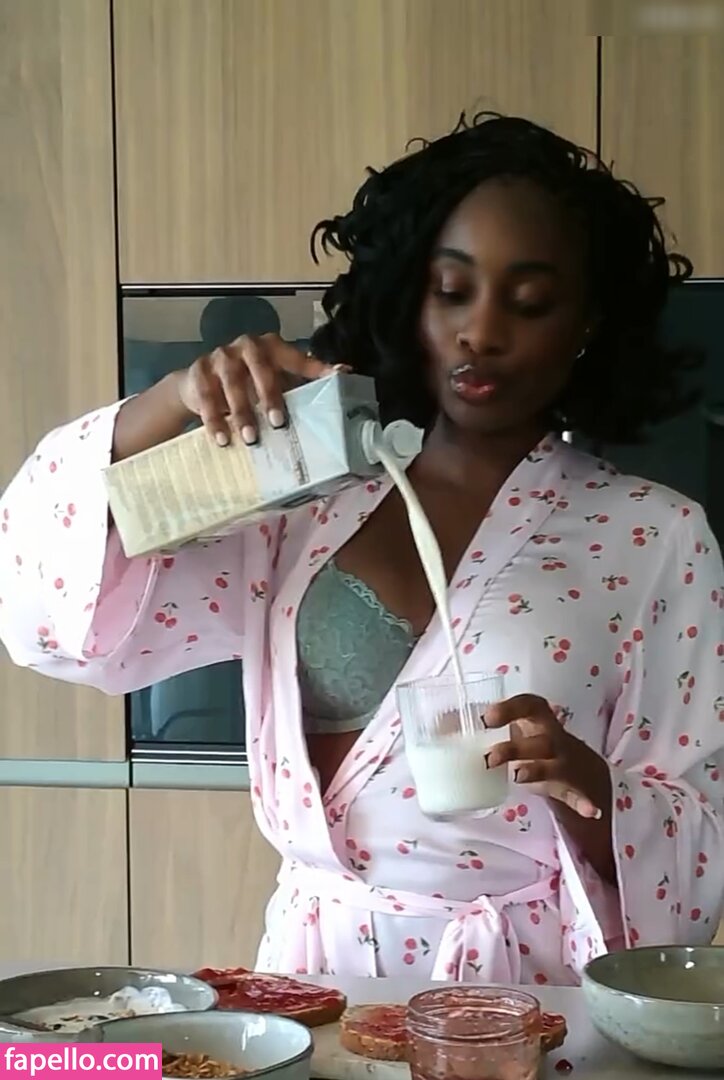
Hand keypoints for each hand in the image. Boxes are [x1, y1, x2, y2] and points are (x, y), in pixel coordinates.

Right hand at [178, 333, 349, 446]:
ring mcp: (221, 356)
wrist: (198, 387)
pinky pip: (206, 396)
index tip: (335, 378)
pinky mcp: (198, 371)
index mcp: (271, 348)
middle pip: (260, 368)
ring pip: (231, 383)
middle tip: (278, 423)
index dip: (315, 368)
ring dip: (241, 412)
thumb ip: (299, 387)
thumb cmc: (246, 386)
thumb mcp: (272, 384)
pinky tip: (221, 439)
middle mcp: (247, 346)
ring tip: (249, 439)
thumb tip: (342, 385)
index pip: (296, 357)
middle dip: (269, 396)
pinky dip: (214, 419)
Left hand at [483, 694, 608, 819]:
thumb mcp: (514, 734)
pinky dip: (585, 802)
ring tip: (518, 775)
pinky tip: (590, 810)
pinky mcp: (575, 788)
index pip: (529, 704)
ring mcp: (566, 763)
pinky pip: (582, 795)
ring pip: (555, 764)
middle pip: (540, 738)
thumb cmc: (535, 746)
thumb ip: (482, 732)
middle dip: (515, 747)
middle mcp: (554, 739)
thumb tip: (439, 725)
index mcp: (537, 721)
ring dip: (538, 770)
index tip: (487, 717)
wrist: (582, 770)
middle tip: (489, 758)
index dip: (510, 708)